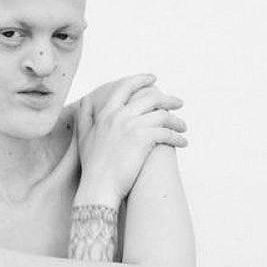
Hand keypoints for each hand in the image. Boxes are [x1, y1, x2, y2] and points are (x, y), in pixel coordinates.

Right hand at [75, 73, 187, 203]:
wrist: (99, 186)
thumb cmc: (92, 167)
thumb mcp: (84, 136)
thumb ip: (85, 116)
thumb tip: (86, 99)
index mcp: (106, 113)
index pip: (125, 87)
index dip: (141, 80)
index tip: (153, 79)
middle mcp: (119, 116)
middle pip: (150, 98)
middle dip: (168, 99)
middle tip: (178, 103)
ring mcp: (131, 126)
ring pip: (162, 115)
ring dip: (176, 120)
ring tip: (183, 127)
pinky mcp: (143, 139)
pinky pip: (166, 132)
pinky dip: (177, 137)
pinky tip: (182, 142)